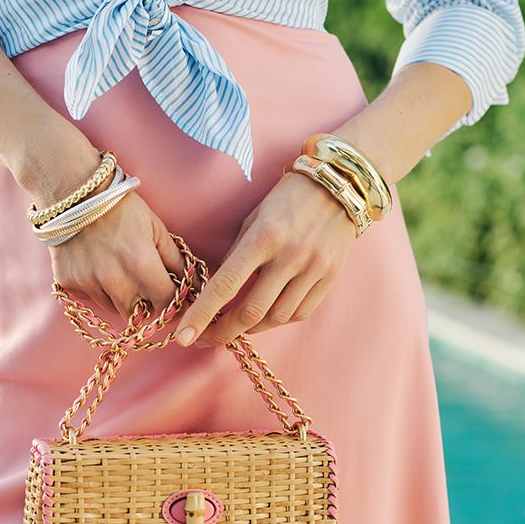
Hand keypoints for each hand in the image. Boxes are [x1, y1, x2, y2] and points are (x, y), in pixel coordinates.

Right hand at [39, 169, 184, 322]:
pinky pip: (90, 299)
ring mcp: (88, 282)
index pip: (166, 302)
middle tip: (146, 287)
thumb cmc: (120, 206)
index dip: (174, 303)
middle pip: (139, 315)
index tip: (175, 299)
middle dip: (146, 305)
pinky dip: (98, 290)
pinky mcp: (68, 283)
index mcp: (141, 264)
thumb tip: (196, 286)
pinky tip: (98, 267)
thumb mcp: (155, 228)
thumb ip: (175, 260)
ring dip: (122, 298)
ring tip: (119, 271)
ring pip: (114, 309)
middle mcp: (114, 279)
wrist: (74, 191)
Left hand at [173, 171, 356, 347]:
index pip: (225, 285)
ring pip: (275, 318)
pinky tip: (267, 314)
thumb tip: (217, 291)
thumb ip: (236, 255)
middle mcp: (290, 256)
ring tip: (237, 324)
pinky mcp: (330, 277)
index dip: (202, 315)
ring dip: (251, 327)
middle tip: (206, 338)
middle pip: (251, 312)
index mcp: (264, 237)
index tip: (183, 336)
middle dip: (223, 332)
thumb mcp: (254, 218)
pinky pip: (299, 313)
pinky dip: (278, 319)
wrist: (341, 185)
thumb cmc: (288, 198)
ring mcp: (314, 269)